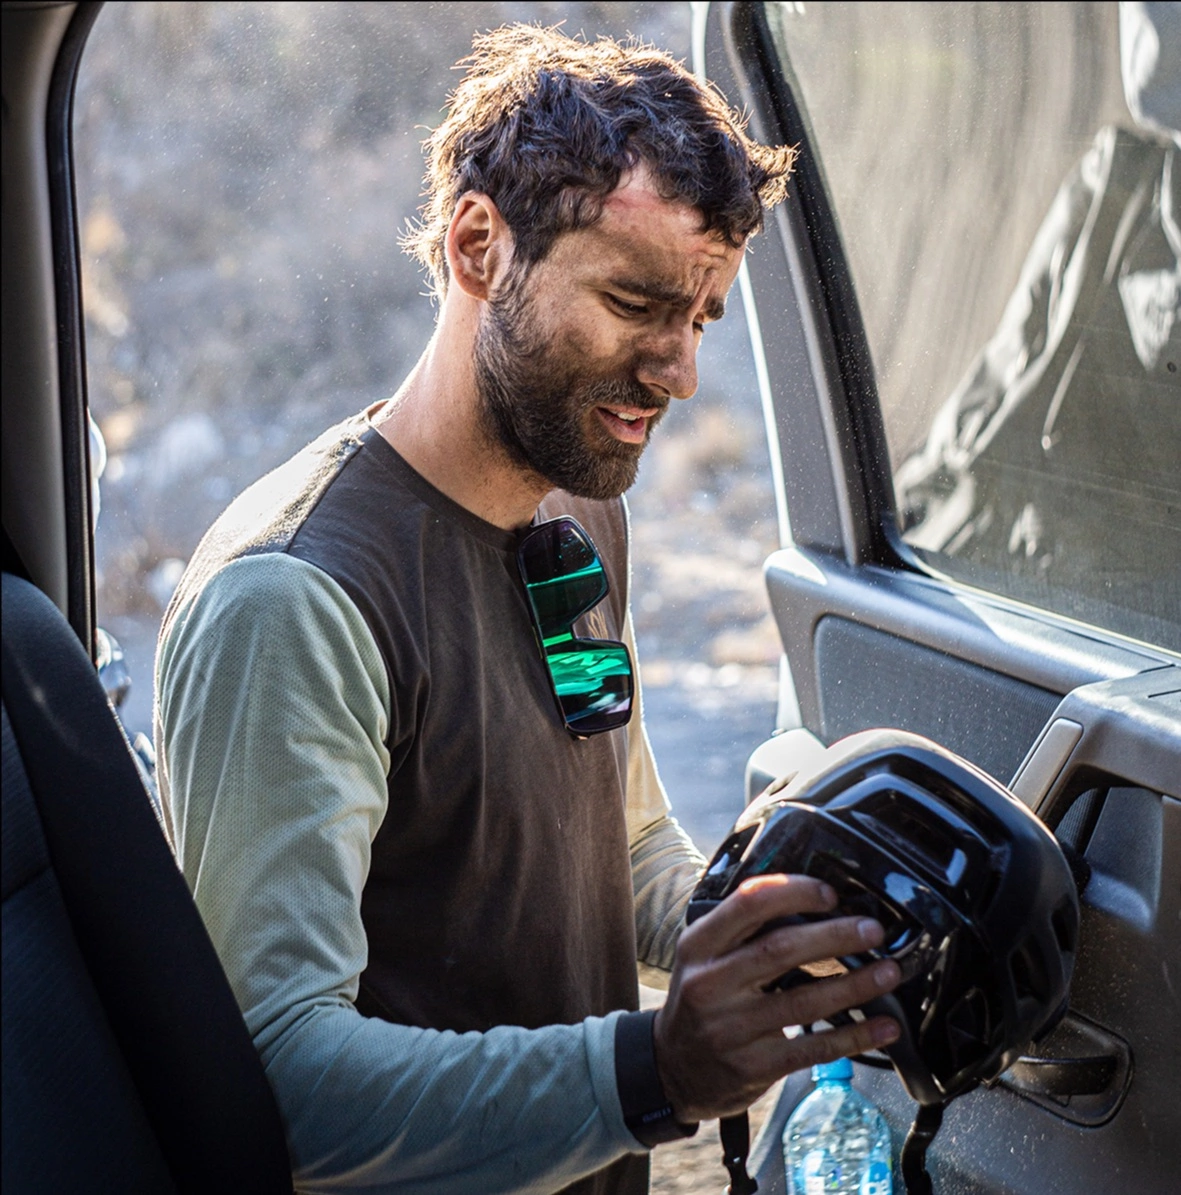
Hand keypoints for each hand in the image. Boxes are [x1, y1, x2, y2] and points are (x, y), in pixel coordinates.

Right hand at [653, 873, 901, 1121]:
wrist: (673, 1069)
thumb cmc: (699, 999)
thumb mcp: (702, 956)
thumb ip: (741, 929)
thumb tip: (806, 900)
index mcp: (698, 945)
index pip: (747, 904)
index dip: (793, 893)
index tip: (828, 894)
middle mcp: (711, 983)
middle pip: (780, 949)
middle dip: (833, 936)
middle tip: (871, 931)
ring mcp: (732, 1028)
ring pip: (803, 1002)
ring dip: (854, 985)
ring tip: (888, 972)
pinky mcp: (754, 1066)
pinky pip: (813, 1048)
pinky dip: (854, 1036)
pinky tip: (883, 1027)